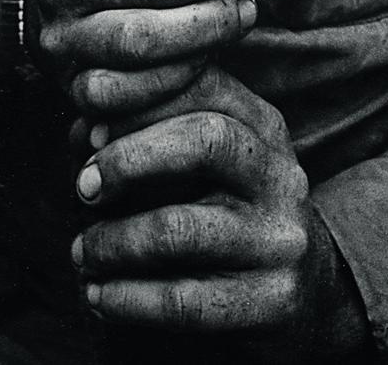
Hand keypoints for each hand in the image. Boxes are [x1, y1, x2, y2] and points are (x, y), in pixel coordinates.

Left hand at [71, 66, 369, 360]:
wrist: (305, 287)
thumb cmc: (229, 210)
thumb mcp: (208, 160)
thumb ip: (152, 131)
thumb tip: (83, 130)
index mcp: (265, 127)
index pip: (204, 87)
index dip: (138, 102)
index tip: (89, 131)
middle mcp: (280, 175)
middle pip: (204, 141)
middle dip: (129, 159)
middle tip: (83, 187)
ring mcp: (280, 239)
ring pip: (179, 228)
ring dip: (112, 242)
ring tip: (82, 252)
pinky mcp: (273, 301)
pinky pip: (183, 300)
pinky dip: (126, 299)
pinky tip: (98, 296)